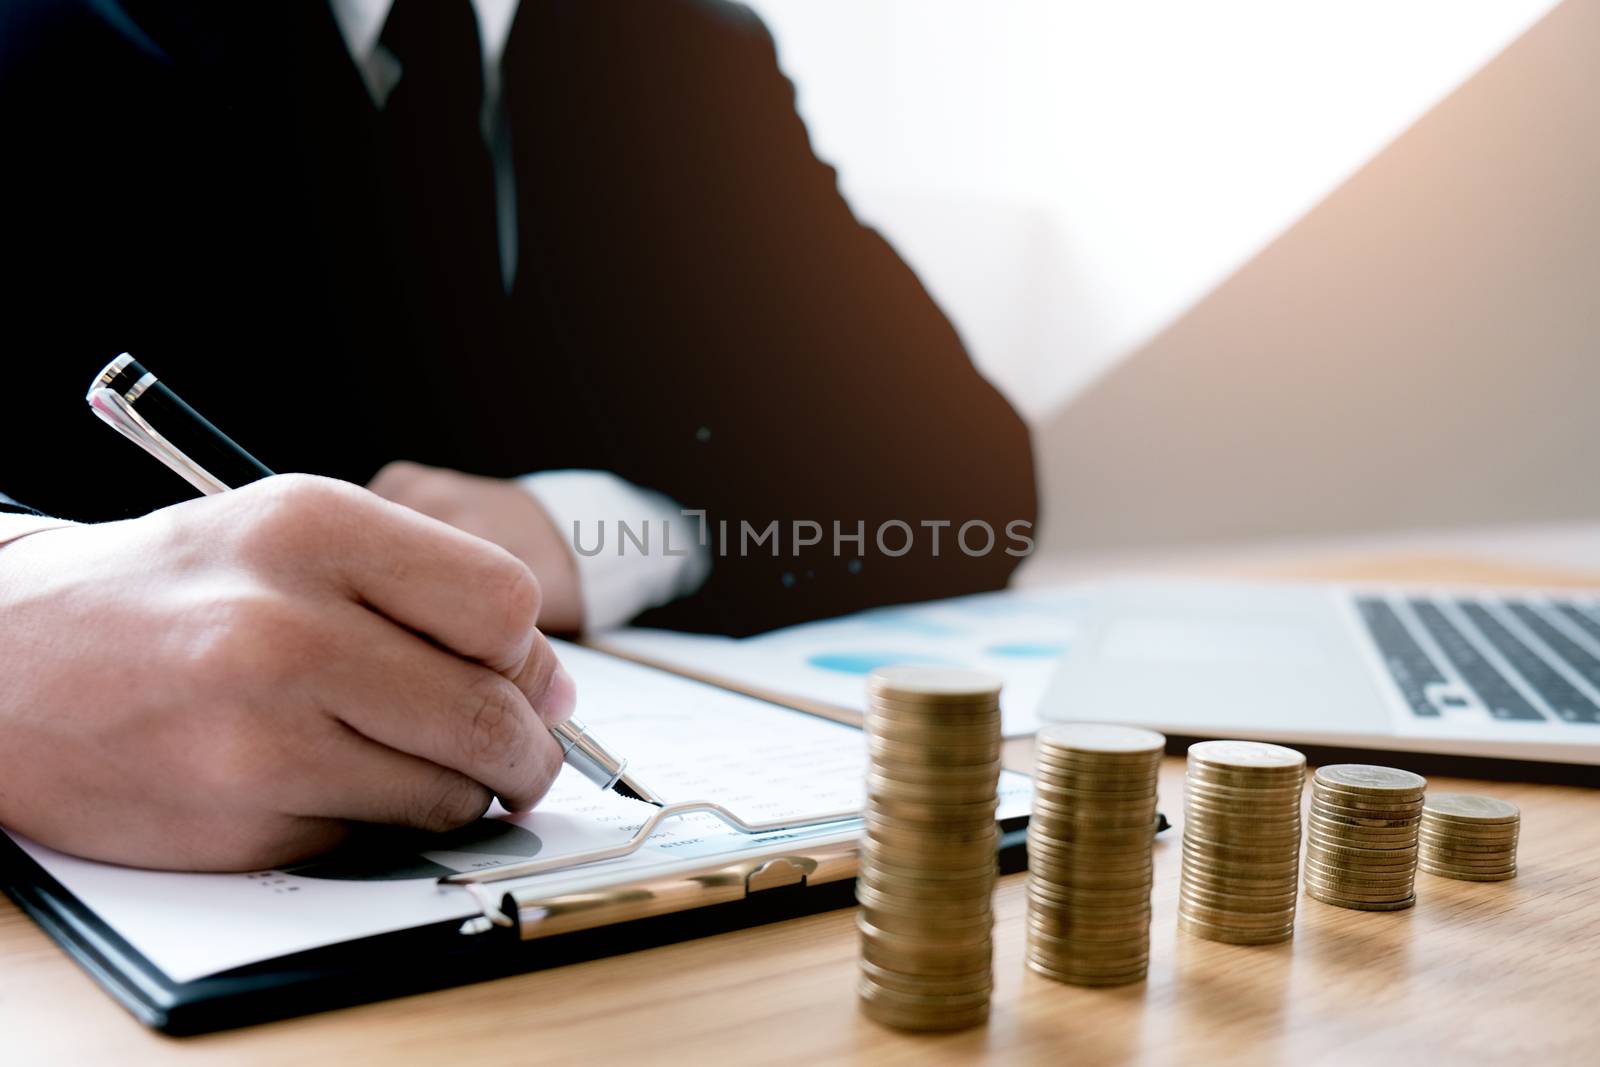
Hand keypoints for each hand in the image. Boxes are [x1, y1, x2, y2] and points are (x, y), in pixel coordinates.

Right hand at [0, 475, 575, 870]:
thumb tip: (554, 689)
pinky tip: (325, 781)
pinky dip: (376, 823)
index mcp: (313, 528)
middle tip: (517, 756)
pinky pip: (373, 839)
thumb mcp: (290, 536)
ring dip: (458, 793)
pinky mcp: (239, 823)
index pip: (504, 605)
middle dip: (525, 749)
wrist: (4, 663)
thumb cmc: (170, 593)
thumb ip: (427, 591)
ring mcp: (259, 735)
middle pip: (491, 712)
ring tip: (411, 762)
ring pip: (447, 792)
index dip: (529, 656)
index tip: (519, 677)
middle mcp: (287, 628)